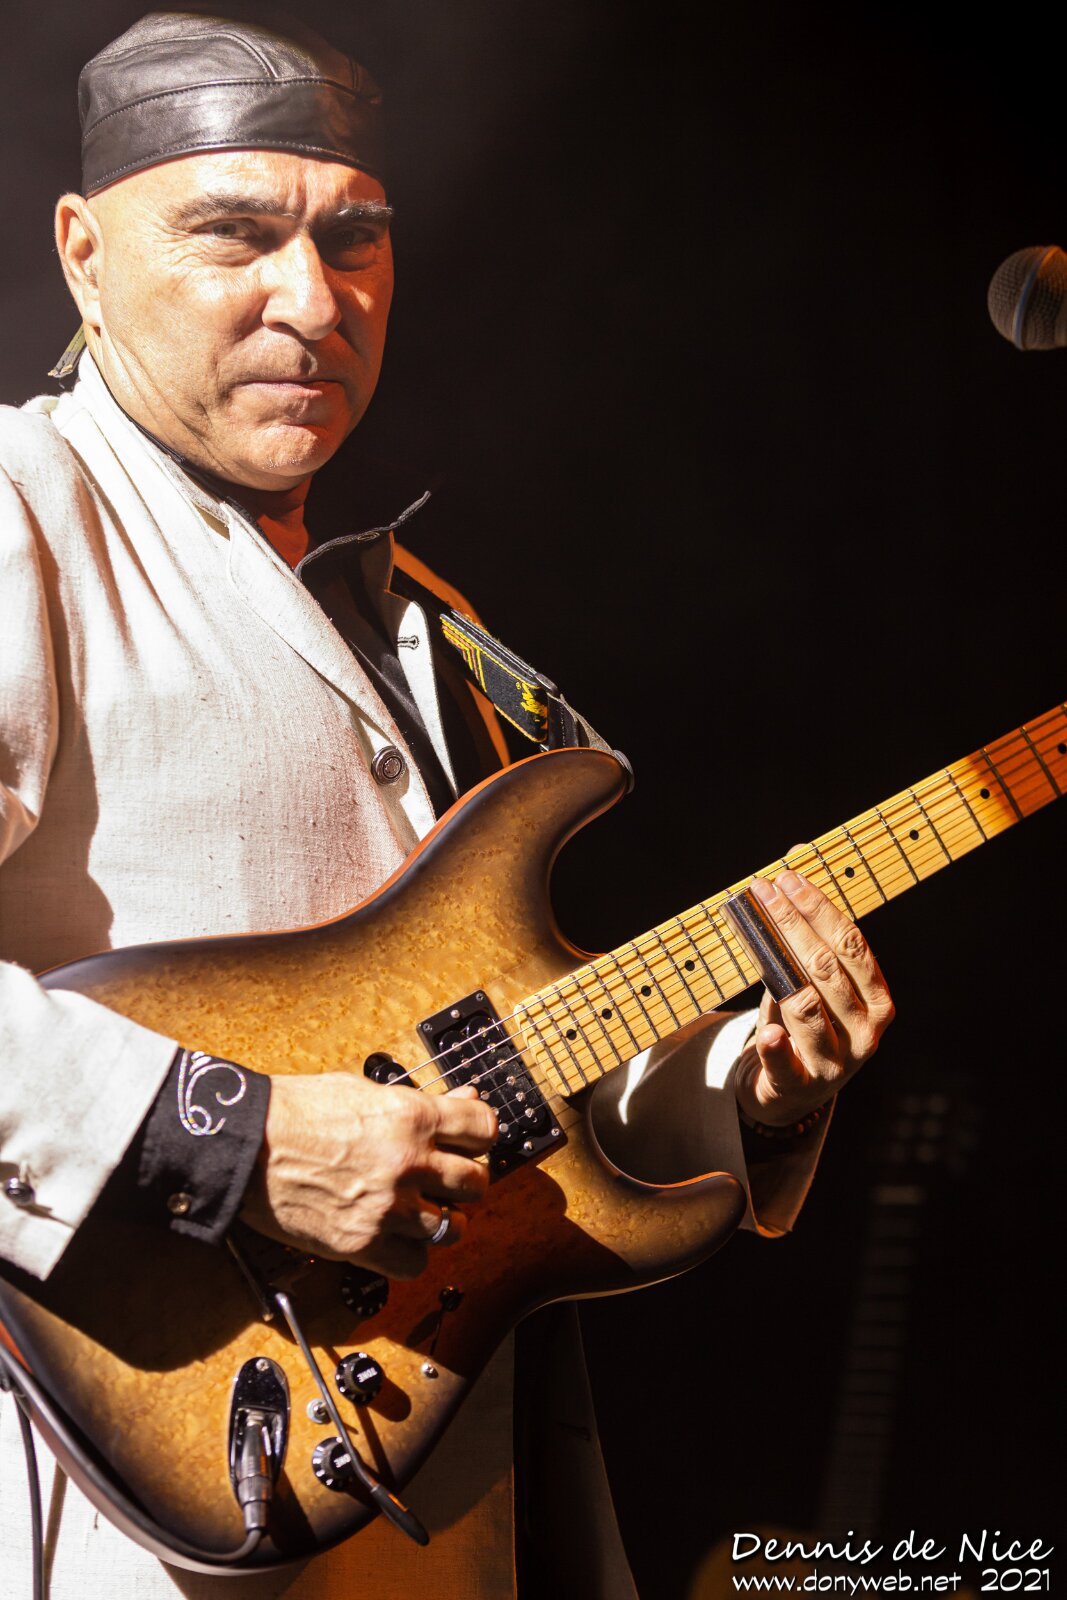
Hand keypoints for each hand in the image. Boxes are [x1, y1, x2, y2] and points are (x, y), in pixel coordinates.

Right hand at [239, 1072, 496, 1278]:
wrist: (246, 1146)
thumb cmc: (296, 1112)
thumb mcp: (364, 1090)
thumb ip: (420, 1102)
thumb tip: (462, 1103)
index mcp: (412, 1116)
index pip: (484, 1130)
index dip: (479, 1137)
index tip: (469, 1143)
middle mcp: (409, 1163)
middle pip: (476, 1183)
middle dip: (464, 1181)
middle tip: (445, 1180)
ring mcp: (389, 1208)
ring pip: (453, 1228)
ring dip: (441, 1220)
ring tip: (421, 1211)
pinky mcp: (364, 1245)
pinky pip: (415, 1264)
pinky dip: (411, 1255)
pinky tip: (395, 1237)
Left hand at [733, 869, 894, 1127]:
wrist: (796, 1090)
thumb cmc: (809, 1023)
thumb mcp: (817, 983)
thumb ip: (811, 932)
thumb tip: (797, 854)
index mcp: (878, 1001)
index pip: (851, 945)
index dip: (819, 908)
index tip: (790, 878)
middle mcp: (866, 1031)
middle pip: (826, 968)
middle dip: (793, 923)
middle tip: (765, 890)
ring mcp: (836, 1061)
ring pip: (806, 1004)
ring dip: (777, 961)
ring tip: (752, 927)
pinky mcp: (801, 1083)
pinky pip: (786, 1062)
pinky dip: (777, 1046)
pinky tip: (769, 1031)